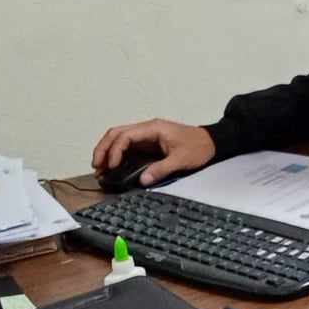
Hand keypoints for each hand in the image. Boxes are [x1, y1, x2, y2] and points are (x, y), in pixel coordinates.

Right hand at [91, 118, 216, 185]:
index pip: (125, 135)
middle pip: (116, 133)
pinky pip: (127, 145)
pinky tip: (112, 165)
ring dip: (107, 150)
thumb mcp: (181, 159)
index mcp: (153, 128)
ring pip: (119, 138)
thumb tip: (143, 180)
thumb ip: (161, 169)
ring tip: (99, 166)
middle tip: (96, 166)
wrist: (212, 142)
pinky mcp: (148, 142)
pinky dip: (116, 153)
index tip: (111, 165)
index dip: (115, 150)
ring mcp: (146, 135)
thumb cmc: (199, 146)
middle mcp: (147, 129)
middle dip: (103, 148)